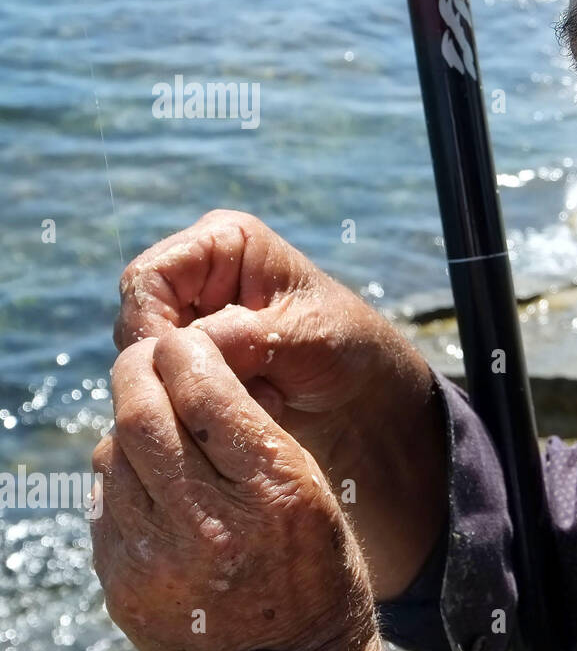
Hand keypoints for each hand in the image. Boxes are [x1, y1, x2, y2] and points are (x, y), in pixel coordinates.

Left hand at [92, 328, 395, 650]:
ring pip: (113, 456)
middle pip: (142, 416)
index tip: (185, 341)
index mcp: (273, 493)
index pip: (206, 393)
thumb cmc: (316, 565)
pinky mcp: (123, 585)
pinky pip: (105, 504)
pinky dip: (123, 477)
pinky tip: (151, 481)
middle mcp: (209, 525)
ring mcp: (157, 560)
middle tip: (149, 357)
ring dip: (130, 425)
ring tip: (155, 421)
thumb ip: (258, 431)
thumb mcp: (314, 489)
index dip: (187, 353)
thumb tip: (201, 372)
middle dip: (140, 372)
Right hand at [115, 210, 443, 599]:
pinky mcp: (193, 360)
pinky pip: (165, 388)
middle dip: (174, 365)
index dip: (150, 326)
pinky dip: (199, 405)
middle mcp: (198, 274)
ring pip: (145, 362)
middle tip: (231, 391)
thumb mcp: (301, 335)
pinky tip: (250, 408)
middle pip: (136, 321)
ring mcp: (191, 318)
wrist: (365, 390)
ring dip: (191, 389)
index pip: (147, 278)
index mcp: (223, 243)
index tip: (177, 370)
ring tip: (257, 397)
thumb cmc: (346, 345)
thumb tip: (179, 350)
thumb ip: (241, 337)